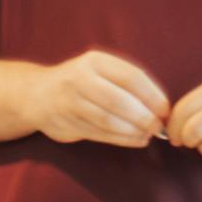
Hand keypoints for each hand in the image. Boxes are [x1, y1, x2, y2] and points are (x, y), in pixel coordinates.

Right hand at [9, 47, 170, 149]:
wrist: (35, 94)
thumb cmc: (82, 83)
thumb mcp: (101, 71)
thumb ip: (128, 84)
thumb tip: (162, 108)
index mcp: (95, 61)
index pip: (131, 77)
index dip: (152, 95)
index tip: (166, 110)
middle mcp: (79, 78)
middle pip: (119, 101)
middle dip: (143, 117)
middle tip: (158, 127)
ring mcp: (69, 101)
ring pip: (108, 120)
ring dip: (133, 131)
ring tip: (147, 135)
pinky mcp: (64, 122)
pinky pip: (99, 133)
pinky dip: (121, 139)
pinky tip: (135, 140)